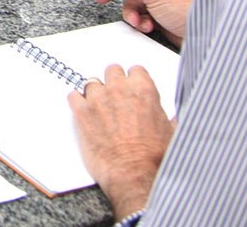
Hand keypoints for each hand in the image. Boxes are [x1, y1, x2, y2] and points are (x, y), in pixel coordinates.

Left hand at [68, 64, 171, 219]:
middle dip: (114, 83)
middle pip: (112, 71)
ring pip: (91, 82)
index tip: (132, 89)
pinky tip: (84, 113)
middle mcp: (119, 89)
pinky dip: (77, 103)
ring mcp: (98, 99)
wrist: (134, 175)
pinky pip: (73, 96)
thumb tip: (173, 117)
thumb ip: (169, 117)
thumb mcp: (171, 133)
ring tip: (100, 109)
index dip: (134, 81)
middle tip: (116, 99)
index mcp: (143, 89)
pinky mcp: (81, 112)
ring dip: (95, 94)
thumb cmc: (153, 158)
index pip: (136, 70)